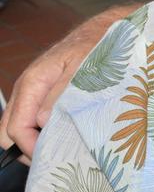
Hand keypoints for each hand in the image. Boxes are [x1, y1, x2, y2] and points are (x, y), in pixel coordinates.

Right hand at [0, 5, 138, 158]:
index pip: (15, 128)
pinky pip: (30, 120)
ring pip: (18, 128)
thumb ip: (61, 95)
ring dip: (34, 142)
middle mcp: (27, 90)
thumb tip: (41, 122)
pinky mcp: (43, 96)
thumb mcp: (83, 71)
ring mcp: (33, 94)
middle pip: (8, 133)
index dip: (30, 148)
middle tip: (55, 159)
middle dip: (27, 150)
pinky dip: (41, 133)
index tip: (54, 158)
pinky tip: (62, 136)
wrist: (106, 32)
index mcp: (32, 84)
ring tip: (61, 150)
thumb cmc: (97, 49)